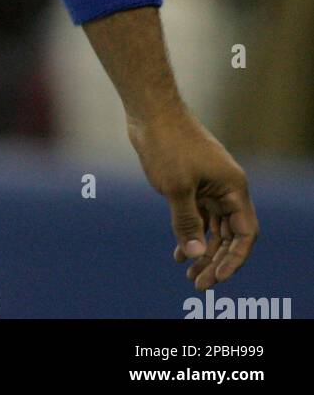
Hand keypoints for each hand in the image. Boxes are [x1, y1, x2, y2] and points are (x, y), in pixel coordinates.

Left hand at [127, 107, 258, 290]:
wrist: (150, 111)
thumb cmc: (167, 144)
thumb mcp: (176, 188)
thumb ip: (187, 223)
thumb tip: (194, 255)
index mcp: (233, 188)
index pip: (244, 234)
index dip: (234, 260)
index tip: (215, 278)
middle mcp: (227, 188)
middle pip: (229, 234)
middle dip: (216, 260)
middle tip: (198, 283)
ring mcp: (210, 184)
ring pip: (213, 227)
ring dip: (202, 249)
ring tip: (188, 273)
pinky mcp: (193, 181)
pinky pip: (198, 215)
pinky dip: (191, 233)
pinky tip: (178, 252)